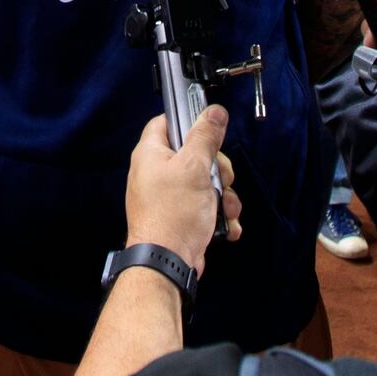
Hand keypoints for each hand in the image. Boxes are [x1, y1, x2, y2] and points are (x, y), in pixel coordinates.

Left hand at [125, 107, 241, 273]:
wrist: (167, 262)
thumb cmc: (172, 215)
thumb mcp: (194, 168)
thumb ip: (205, 137)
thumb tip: (213, 113)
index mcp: (151, 154)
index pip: (166, 122)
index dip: (188, 121)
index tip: (209, 129)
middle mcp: (155, 173)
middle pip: (194, 154)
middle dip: (217, 168)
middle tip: (221, 178)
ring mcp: (167, 196)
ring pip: (204, 183)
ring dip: (223, 195)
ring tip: (225, 207)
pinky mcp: (179, 216)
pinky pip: (204, 206)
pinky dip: (218, 214)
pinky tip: (225, 224)